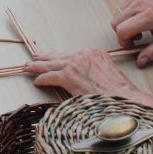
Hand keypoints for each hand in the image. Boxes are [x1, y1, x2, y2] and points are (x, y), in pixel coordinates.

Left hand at [24, 47, 140, 98]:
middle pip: (60, 56)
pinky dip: (42, 79)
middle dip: (46, 58)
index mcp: (95, 54)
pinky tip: (36, 81)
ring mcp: (75, 64)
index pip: (73, 55)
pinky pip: (51, 76)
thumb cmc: (120, 93)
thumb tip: (86, 80)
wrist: (124, 99)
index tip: (54, 58)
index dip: (61, 57)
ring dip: (38, 67)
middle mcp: (84, 55)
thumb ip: (95, 72)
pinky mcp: (69, 76)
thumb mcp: (109, 74)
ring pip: (52, 64)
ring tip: (28, 67)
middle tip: (35, 57)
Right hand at [112, 0, 152, 66]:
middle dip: (123, 33)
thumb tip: (140, 62)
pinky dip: (128, 15)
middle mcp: (140, 4)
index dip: (123, 41)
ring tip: (140, 27)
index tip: (132, 45)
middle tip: (137, 37)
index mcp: (149, 16)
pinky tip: (141, 16)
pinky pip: (124, 7)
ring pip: (118, 15)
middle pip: (116, 22)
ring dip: (125, 24)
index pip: (122, 30)